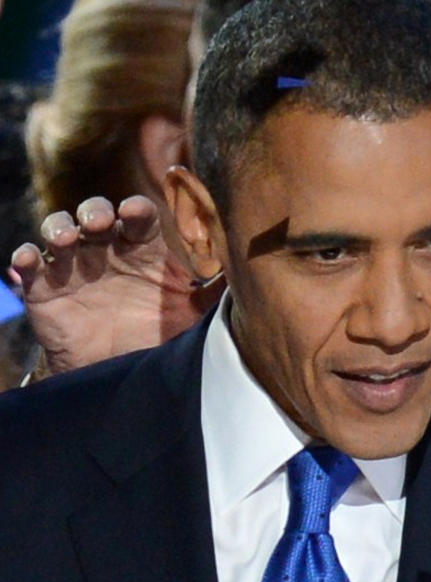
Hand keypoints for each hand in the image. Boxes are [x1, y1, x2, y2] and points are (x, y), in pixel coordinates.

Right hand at [10, 195, 220, 375]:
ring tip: (65, 238)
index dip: (135, 210)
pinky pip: (29, 265)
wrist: (121, 372)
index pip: (139, 216)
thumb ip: (218, 289)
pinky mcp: (45, 289)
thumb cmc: (160, 333)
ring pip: (59, 229)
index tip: (135, 213)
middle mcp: (108, 249)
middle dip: (95, 211)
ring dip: (59, 226)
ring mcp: (75, 266)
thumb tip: (254, 266)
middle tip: (99, 222)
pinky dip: (25, 258)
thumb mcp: (193, 313)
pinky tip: (27, 263)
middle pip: (97, 213)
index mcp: (144, 248)